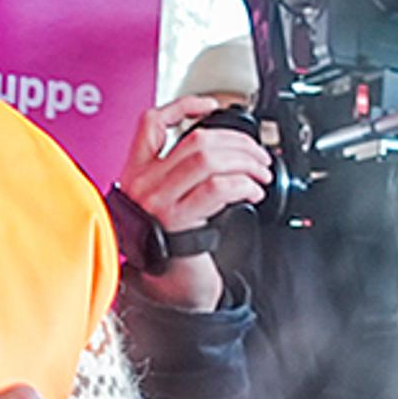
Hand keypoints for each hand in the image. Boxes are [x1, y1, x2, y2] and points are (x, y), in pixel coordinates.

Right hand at [113, 99, 272, 311]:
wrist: (168, 293)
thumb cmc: (173, 249)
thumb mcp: (167, 204)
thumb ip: (180, 176)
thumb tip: (226, 152)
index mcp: (136, 173)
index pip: (150, 123)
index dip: (183, 106)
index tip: (211, 105)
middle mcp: (141, 183)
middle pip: (195, 140)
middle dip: (238, 143)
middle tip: (259, 155)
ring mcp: (156, 202)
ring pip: (207, 158)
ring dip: (245, 162)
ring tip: (260, 173)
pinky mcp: (175, 221)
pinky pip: (216, 188)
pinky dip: (243, 184)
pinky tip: (254, 191)